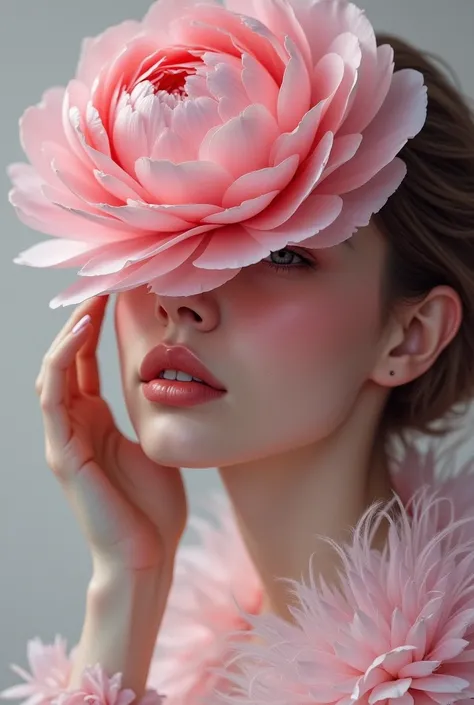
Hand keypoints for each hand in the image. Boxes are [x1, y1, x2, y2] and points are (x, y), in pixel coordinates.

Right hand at [35, 296, 186, 573]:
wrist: (148, 554)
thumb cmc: (154, 506)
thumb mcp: (155, 443)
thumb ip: (148, 413)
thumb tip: (167, 381)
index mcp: (95, 421)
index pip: (85, 362)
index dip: (94, 327)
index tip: (113, 293)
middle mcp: (74, 425)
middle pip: (66, 360)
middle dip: (79, 321)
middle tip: (100, 286)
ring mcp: (64, 438)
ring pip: (53, 373)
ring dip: (67, 335)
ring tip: (89, 302)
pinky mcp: (63, 452)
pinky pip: (53, 397)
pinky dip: (61, 362)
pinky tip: (79, 334)